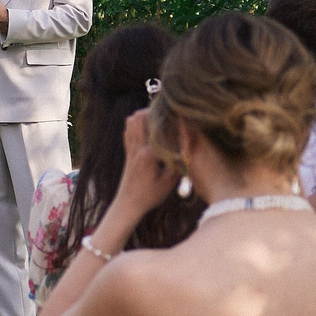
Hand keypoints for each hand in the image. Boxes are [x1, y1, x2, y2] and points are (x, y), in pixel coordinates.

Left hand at [113, 109, 179, 226]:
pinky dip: (136, 124)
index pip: (156, 129)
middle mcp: (136, 148)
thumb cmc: (149, 195)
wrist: (128, 203)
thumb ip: (178, 164)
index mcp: (148, 154)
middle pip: (139, 117)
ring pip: (131, 121)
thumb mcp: (169, 183)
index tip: (178, 114)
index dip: (167, 119)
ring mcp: (130, 148)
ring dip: (143, 116)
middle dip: (153, 111)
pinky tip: (148, 128)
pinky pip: (128, 130)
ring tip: (159, 118)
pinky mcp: (128, 151)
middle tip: (167, 113)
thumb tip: (188, 148)